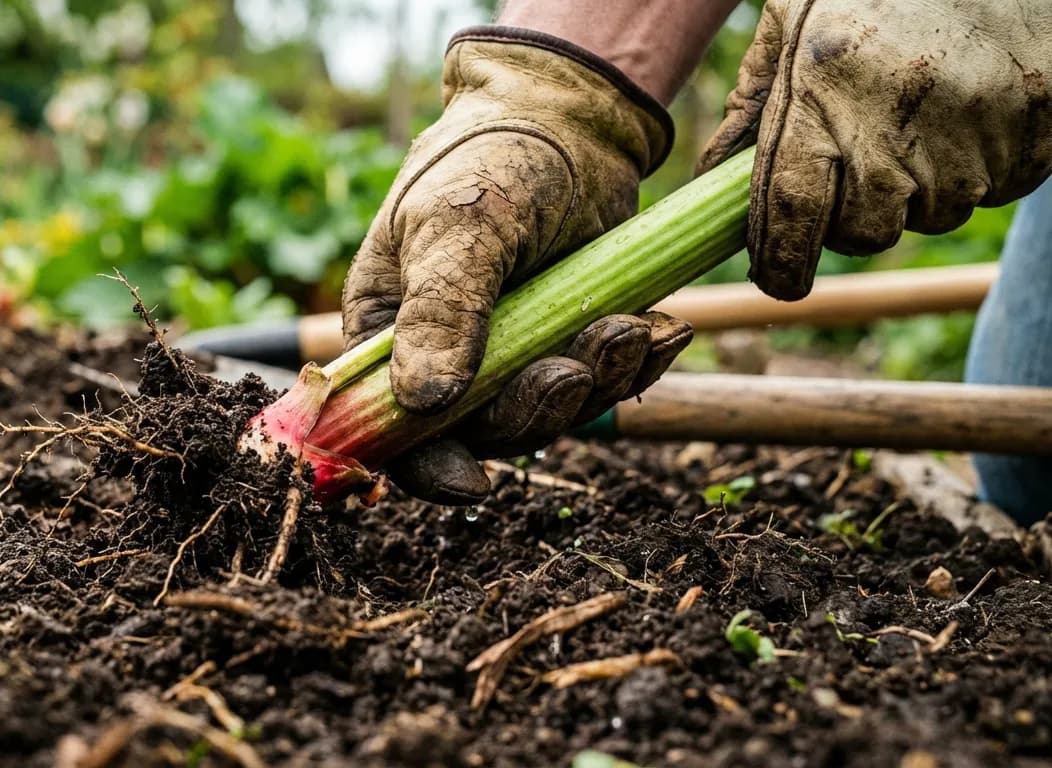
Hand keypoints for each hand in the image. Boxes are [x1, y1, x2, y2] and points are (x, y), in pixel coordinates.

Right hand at [341, 27, 689, 503]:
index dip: (428, 467)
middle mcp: (446, 356)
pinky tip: (662, 330)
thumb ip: (441, 310)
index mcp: (389, 335)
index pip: (393, 429)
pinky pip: (603, 383)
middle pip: (484, 432)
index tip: (476, 483)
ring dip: (595, 383)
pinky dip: (635, 366)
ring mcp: (514, 352)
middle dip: (535, 410)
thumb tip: (422, 400)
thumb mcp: (457, 227)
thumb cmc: (491, 160)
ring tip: (630, 328)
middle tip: (573, 367)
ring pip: (551, 413)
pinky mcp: (572, 339)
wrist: (567, 119)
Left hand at [699, 0, 1051, 300]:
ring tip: (919, 118)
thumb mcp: (796, 14)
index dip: (780, 262)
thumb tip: (709, 171)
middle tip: (858, 160)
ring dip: (919, 190)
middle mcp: (897, 126)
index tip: (777, 280)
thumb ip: (751, 95)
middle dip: (851, 216)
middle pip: (863, 232)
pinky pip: (997, 191)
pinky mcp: (1035, 136)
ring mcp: (973, 137)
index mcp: (826, 93)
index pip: (791, 212)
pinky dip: (980, 167)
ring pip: (932, 216)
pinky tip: (970, 113)